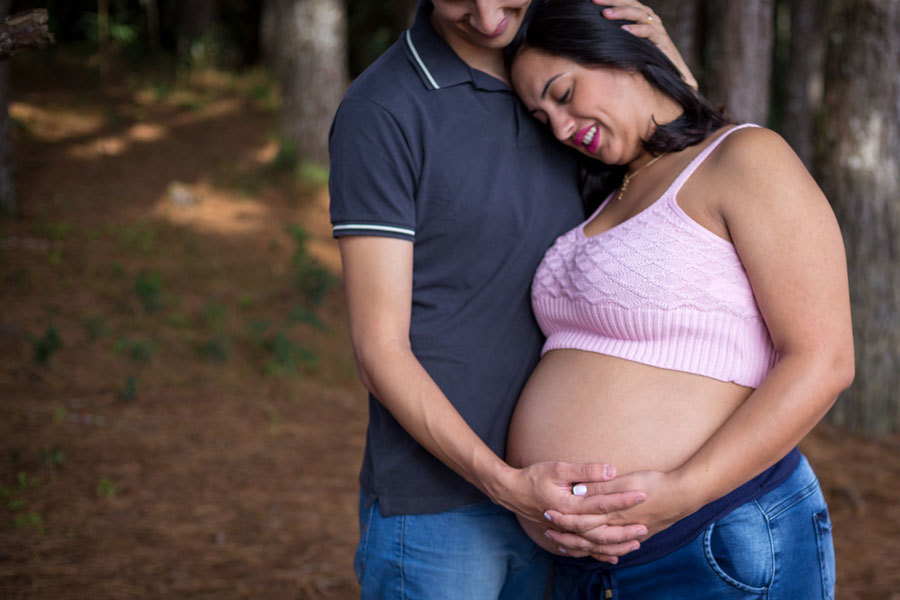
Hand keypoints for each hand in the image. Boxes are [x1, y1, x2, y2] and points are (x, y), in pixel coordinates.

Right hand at [489, 461, 648, 560]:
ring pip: (594, 544)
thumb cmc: (534, 477)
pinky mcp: (563, 534)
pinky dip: (598, 553)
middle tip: (645, 526)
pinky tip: (612, 556)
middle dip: (625, 530)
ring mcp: (566, 531)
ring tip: (636, 543)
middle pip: (602, 531)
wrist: (511, 492)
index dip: (624, 499)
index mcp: (570, 506)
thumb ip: (585, 471)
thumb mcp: (558, 468)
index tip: (642, 494)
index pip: (603, 504)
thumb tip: (610, 470)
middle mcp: (570, 523)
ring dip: (615, 544)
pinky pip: (583, 549)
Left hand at [543, 469, 694, 557]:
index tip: (547, 514)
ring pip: (601, 545)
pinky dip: (604, 551)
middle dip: (567, 535)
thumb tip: (578, 489)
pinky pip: (616, 547)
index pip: (582, 521)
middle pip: (588, 537)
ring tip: (567, 544)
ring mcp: (630, 532)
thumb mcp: (626, 480)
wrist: (686, 495)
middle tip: (549, 532)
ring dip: (583, 545)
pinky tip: (600, 553)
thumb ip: (602, 486)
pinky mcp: (639, 533)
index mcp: (613, 513)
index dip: (563, 519)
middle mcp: (619, 527)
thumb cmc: (656, 483)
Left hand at [593, 0, 698, 90]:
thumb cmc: (647, 59)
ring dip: (622, 13)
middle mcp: (650, 19)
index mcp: (642, 17)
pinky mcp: (662, 41)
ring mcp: (657, 29)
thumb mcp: (630, 45)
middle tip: (596, 1)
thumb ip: (619, 36)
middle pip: (631, 4)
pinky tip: (624, 30)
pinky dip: (636, 30)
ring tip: (606, 14)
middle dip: (613, 1)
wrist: (672, 74)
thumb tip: (596, 34)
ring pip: (639, 14)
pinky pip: (649, 32)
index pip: (626, 1)